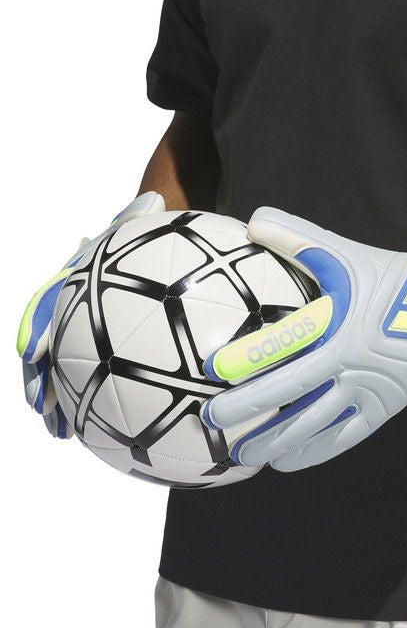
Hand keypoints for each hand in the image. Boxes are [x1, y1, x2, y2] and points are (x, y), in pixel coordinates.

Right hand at [17, 192, 165, 436]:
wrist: (137, 249)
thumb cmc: (137, 239)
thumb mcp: (134, 226)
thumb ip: (138, 216)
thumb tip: (156, 197)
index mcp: (72, 285)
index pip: (47, 305)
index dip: (35, 327)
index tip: (30, 351)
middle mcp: (69, 311)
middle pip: (44, 346)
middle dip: (37, 376)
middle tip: (40, 405)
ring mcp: (80, 331)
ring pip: (60, 368)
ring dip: (56, 397)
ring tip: (60, 430)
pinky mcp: (97, 348)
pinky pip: (87, 376)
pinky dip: (85, 399)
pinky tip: (95, 427)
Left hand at [202, 208, 406, 470]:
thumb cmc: (391, 279)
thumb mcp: (345, 254)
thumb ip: (300, 238)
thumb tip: (254, 218)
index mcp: (339, 324)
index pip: (284, 343)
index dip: (246, 358)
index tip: (210, 371)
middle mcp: (350, 362)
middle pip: (292, 391)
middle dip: (249, 407)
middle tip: (214, 420)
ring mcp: (367, 390)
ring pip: (315, 422)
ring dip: (276, 439)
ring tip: (242, 453)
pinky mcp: (381, 409)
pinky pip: (343, 438)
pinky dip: (313, 452)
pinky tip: (285, 462)